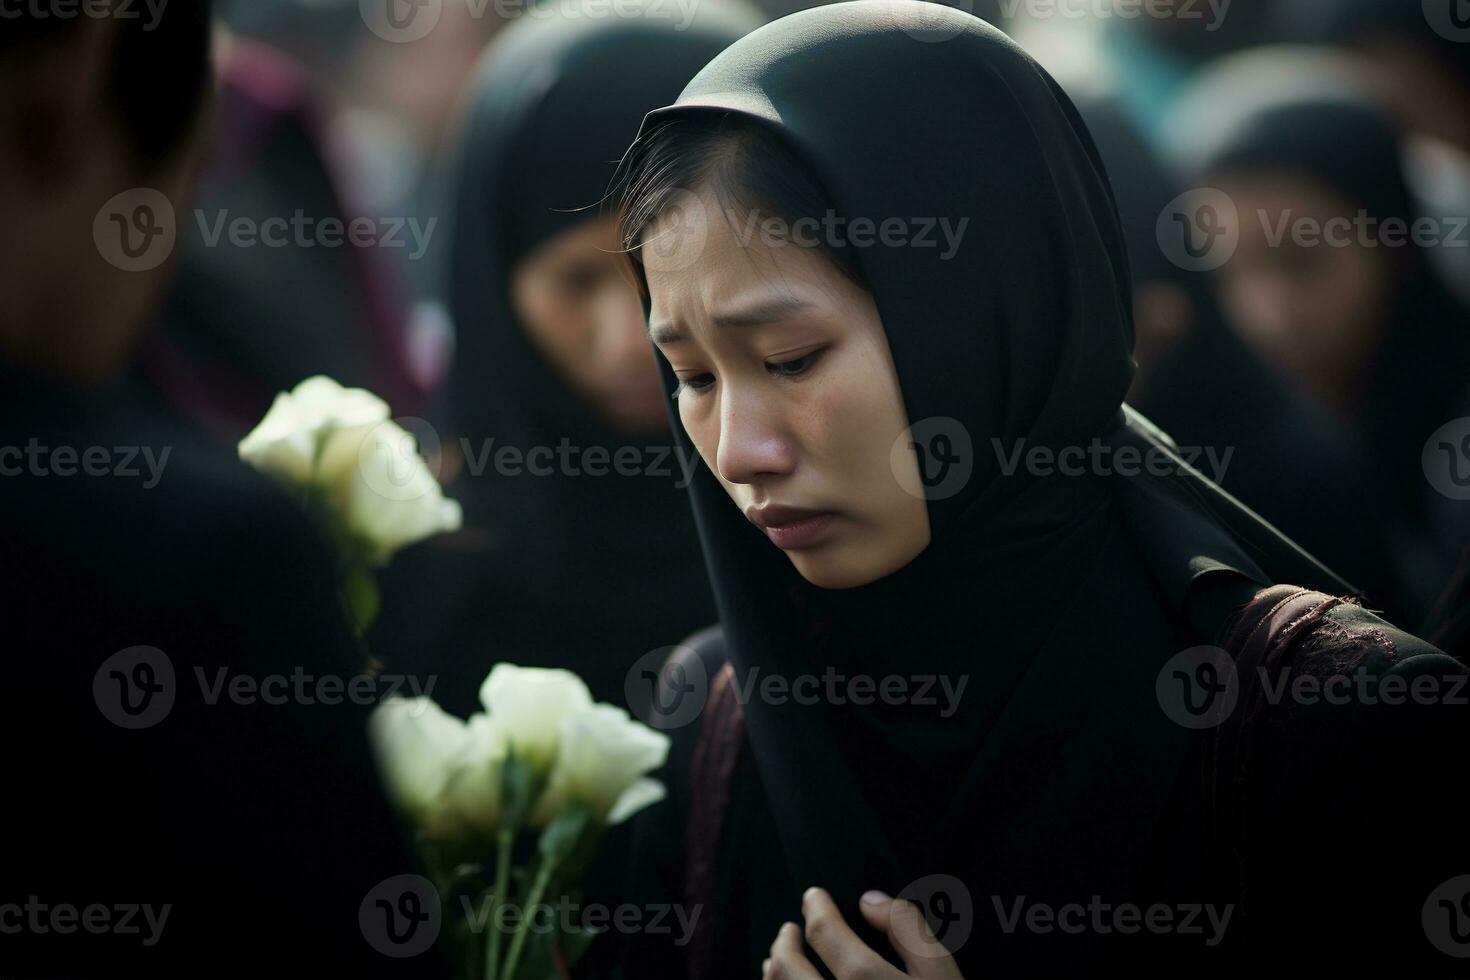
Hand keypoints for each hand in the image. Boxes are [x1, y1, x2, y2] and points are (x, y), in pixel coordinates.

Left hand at [761, 887, 963, 979]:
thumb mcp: (944, 976)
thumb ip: (909, 930)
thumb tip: (867, 900)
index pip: (826, 934)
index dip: (816, 908)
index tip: (813, 896)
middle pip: (789, 969)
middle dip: (784, 942)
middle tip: (788, 930)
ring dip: (772, 975)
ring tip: (777, 959)